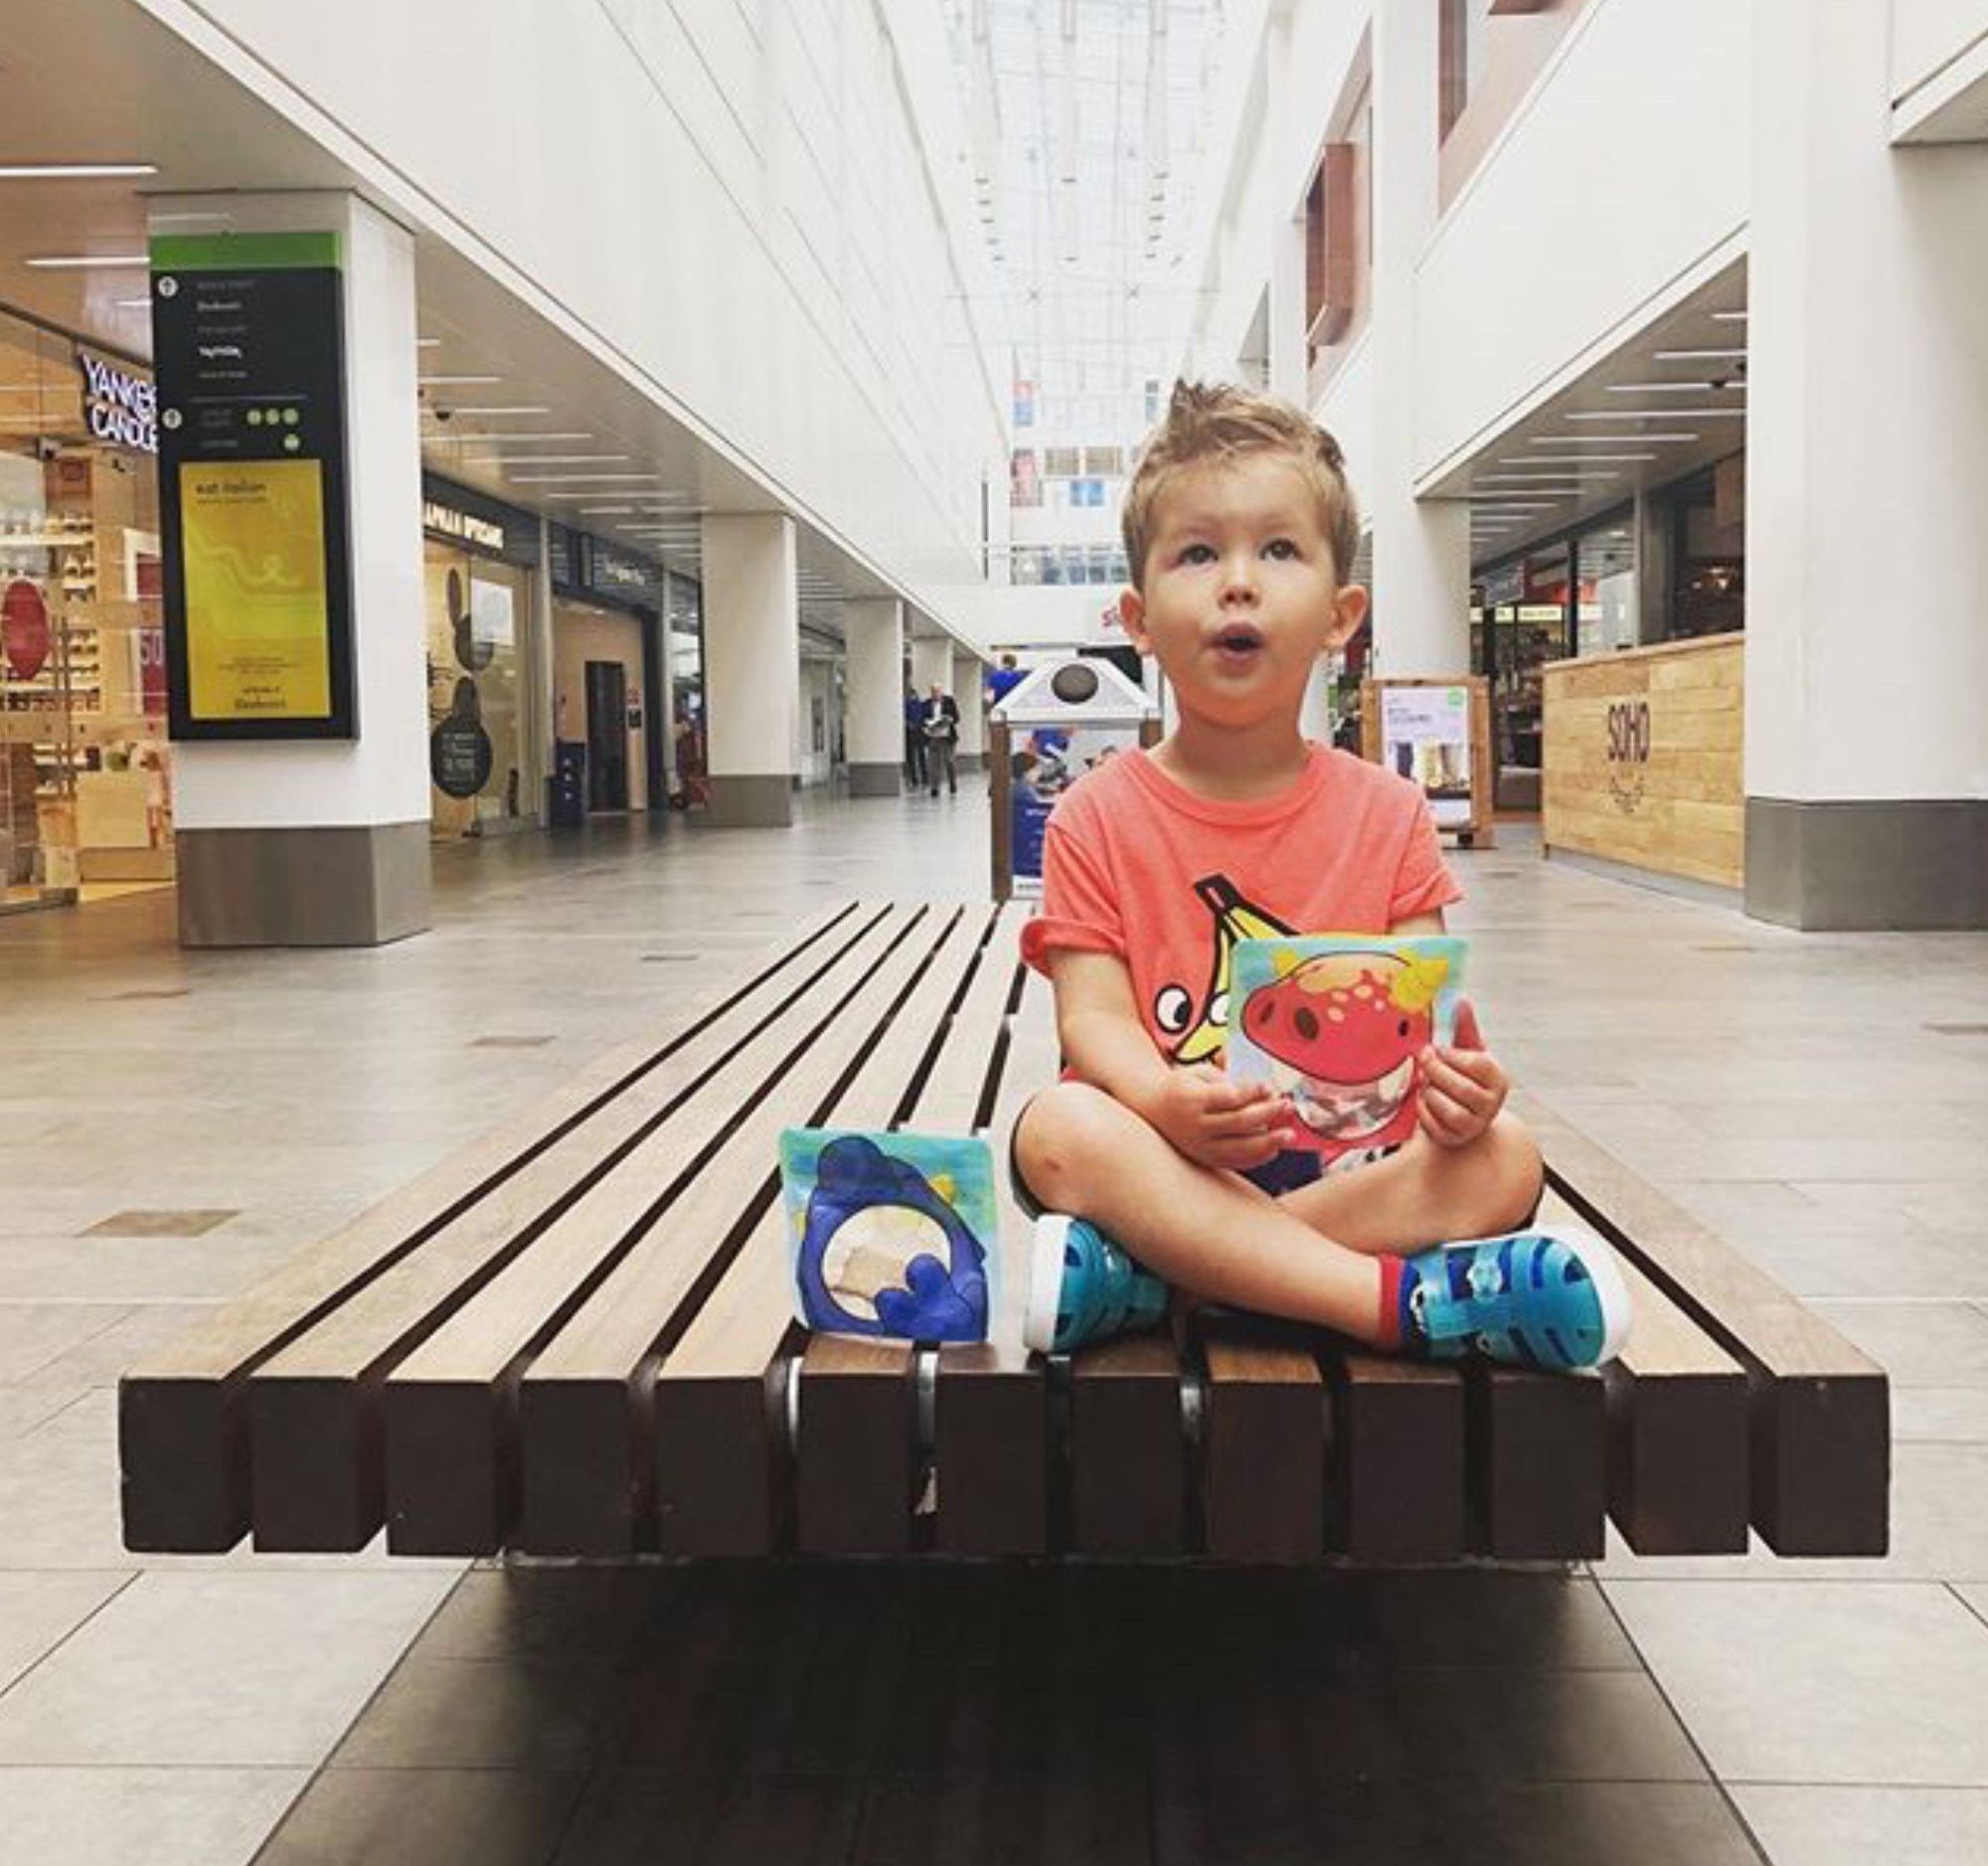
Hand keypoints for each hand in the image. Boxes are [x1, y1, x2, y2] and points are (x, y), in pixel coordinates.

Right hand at [1146, 1063, 1293, 1172]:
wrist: (1152, 1109)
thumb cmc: (1181, 1087)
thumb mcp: (1198, 1073)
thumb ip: (1228, 1080)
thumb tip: (1264, 1092)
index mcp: (1191, 1099)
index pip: (1230, 1097)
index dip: (1253, 1092)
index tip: (1270, 1087)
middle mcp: (1194, 1126)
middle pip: (1239, 1123)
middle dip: (1268, 1114)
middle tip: (1287, 1105)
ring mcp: (1198, 1146)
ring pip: (1239, 1149)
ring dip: (1268, 1142)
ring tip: (1289, 1135)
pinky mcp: (1203, 1159)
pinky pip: (1234, 1163)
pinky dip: (1256, 1158)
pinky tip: (1273, 1150)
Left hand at [1418, 999, 1508, 1149]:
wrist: (1462, 1115)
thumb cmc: (1464, 1076)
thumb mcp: (1467, 1051)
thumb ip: (1464, 1027)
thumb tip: (1460, 1000)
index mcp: (1498, 1079)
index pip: (1478, 1064)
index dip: (1453, 1054)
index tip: (1439, 1048)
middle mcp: (1491, 1104)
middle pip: (1461, 1087)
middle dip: (1436, 1070)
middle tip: (1423, 1059)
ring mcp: (1474, 1125)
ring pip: (1447, 1108)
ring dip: (1430, 1092)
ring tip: (1426, 1082)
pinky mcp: (1453, 1139)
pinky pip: (1432, 1124)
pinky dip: (1422, 1109)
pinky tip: (1422, 1099)